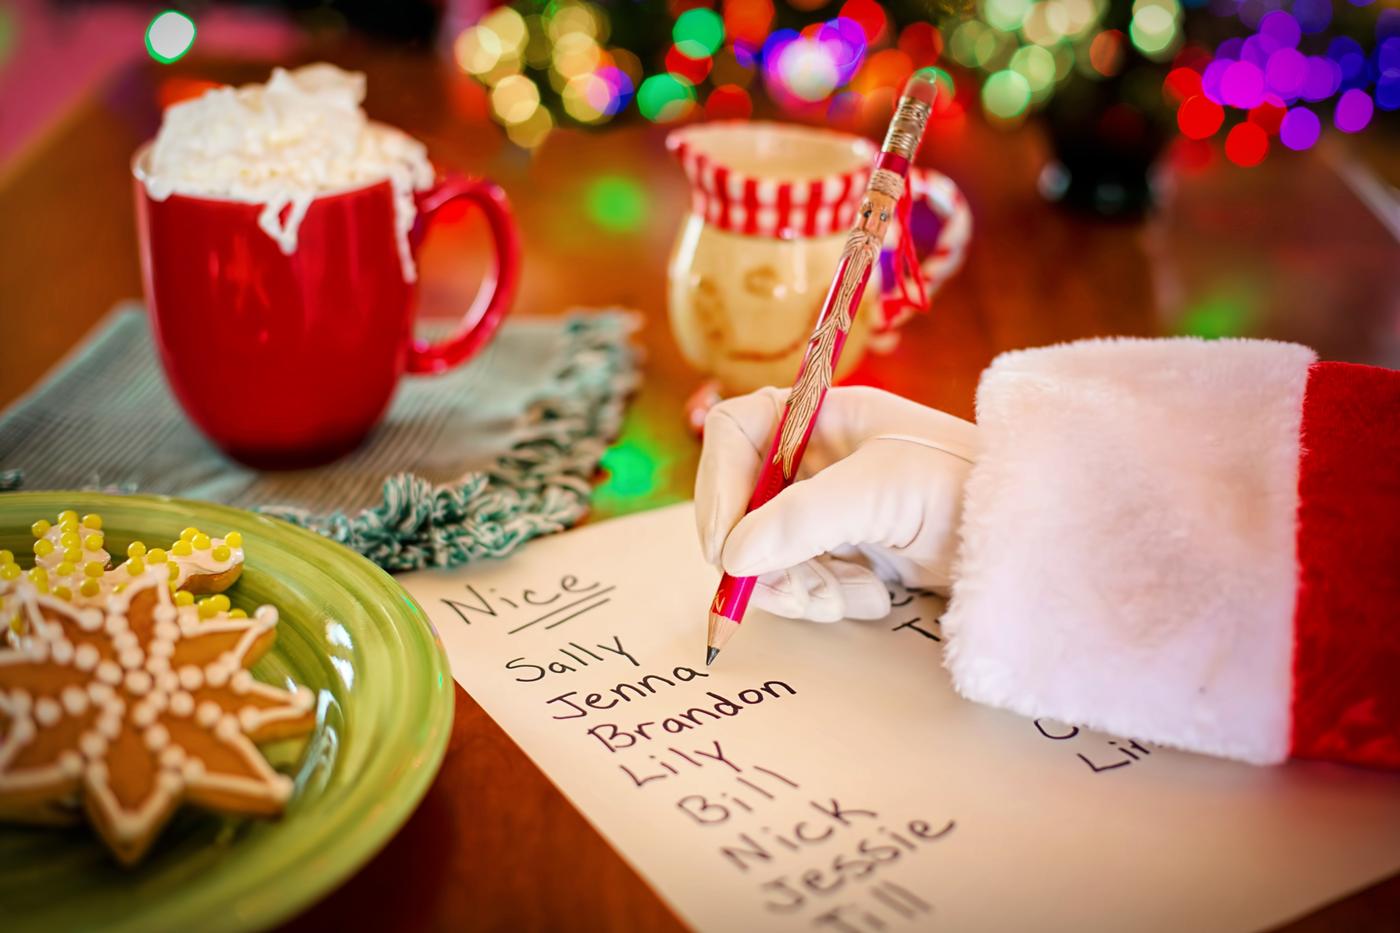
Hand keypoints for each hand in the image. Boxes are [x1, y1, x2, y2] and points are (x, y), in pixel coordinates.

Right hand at [696, 386, 977, 621]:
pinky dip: (824, 597)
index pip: (735, 434)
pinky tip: (873, 599)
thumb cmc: (965, 489)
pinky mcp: (845, 550)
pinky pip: (799, 577)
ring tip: (853, 597)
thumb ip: (802, 519)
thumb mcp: (882, 491)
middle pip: (741, 502)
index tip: (725, 546)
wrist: (1029, 540)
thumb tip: (732, 556)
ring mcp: (826, 506)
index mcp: (820, 417)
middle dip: (760, 554)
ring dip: (798, 585)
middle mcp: (815, 457)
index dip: (718, 484)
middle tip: (791, 590)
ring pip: (764, 551)